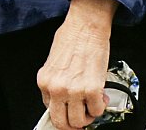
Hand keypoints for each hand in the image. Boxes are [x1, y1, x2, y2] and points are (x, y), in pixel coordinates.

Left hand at [37, 0, 114, 127]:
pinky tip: (101, 94)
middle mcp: (56, 88)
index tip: (72, 108)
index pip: (51, 111)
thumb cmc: (72, 38)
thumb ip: (56, 82)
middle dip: (74, 122)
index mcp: (44, 81)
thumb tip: (64, 100)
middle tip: (83, 114)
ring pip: (79, 122)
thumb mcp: (53, 63)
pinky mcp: (91, 89)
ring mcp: (73, 90)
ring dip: (89, 115)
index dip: (65, 110)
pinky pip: (97, 110)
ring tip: (92, 103)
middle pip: (62, 123)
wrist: (86, 25)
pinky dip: (101, 106)